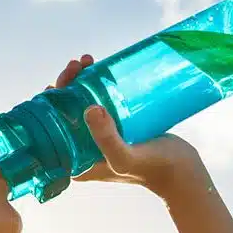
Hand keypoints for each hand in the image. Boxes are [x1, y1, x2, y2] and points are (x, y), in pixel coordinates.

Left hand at [47, 54, 212, 199]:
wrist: (183, 171)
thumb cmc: (153, 169)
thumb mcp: (125, 158)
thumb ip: (107, 139)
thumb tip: (90, 109)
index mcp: (76, 161)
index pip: (52, 129)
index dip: (49, 104)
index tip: (59, 83)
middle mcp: (83, 150)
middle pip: (64, 112)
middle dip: (66, 85)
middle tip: (77, 65)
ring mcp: (99, 138)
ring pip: (81, 104)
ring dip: (80, 81)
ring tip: (87, 61)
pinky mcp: (116, 127)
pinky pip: (100, 102)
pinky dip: (97, 86)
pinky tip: (100, 70)